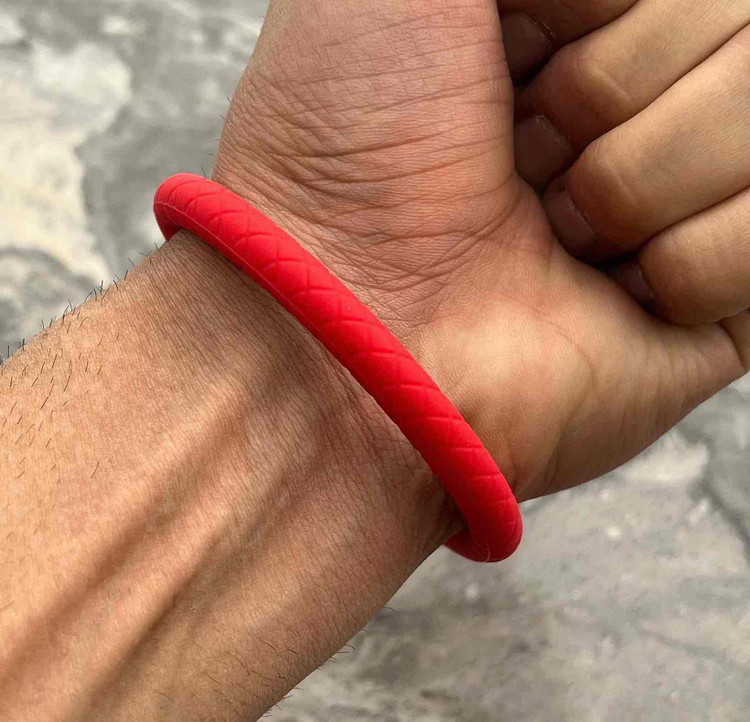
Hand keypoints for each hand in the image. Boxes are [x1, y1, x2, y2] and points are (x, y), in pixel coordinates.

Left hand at [214, 0, 748, 501]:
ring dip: (635, 180)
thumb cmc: (353, 138)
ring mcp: (683, 201)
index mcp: (580, 19)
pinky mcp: (717, 301)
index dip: (590, 7)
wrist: (346, 316)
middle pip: (740, 29)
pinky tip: (603, 293)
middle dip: (606, 91)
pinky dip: (679, 268)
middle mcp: (640, 106)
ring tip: (553, 230)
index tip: (504, 52)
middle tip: (520, 160)